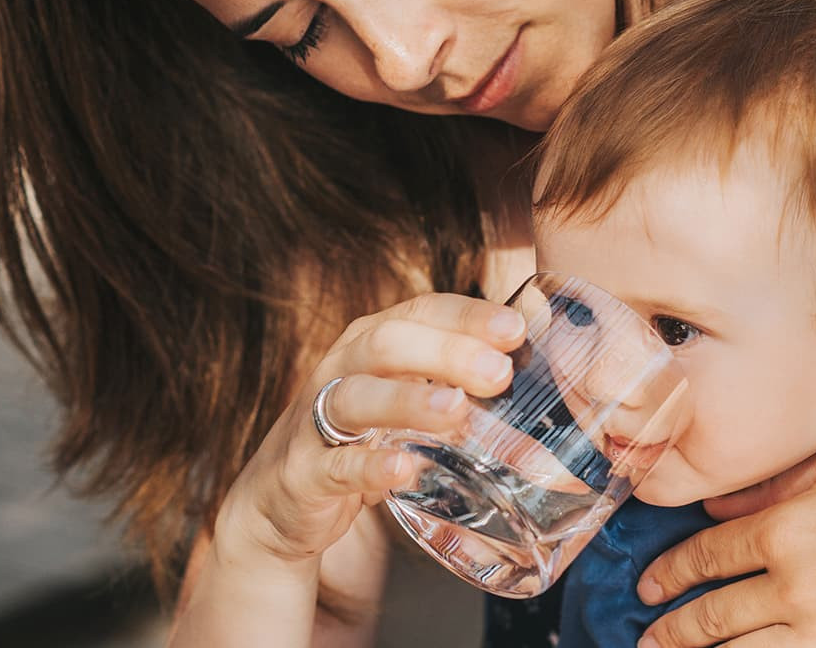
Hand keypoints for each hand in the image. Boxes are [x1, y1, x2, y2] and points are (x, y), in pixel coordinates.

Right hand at [213, 293, 523, 566]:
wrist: (280, 503)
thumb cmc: (360, 439)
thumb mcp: (407, 398)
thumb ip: (459, 374)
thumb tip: (535, 341)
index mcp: (370, 343)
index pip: (419, 311)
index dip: (466, 316)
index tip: (515, 330)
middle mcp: (340, 369)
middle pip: (387, 343)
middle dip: (444, 352)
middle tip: (498, 373)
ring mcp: (314, 420)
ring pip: (356, 397)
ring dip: (407, 400)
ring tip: (456, 411)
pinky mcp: (303, 473)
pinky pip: (334, 466)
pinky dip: (369, 466)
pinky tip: (404, 470)